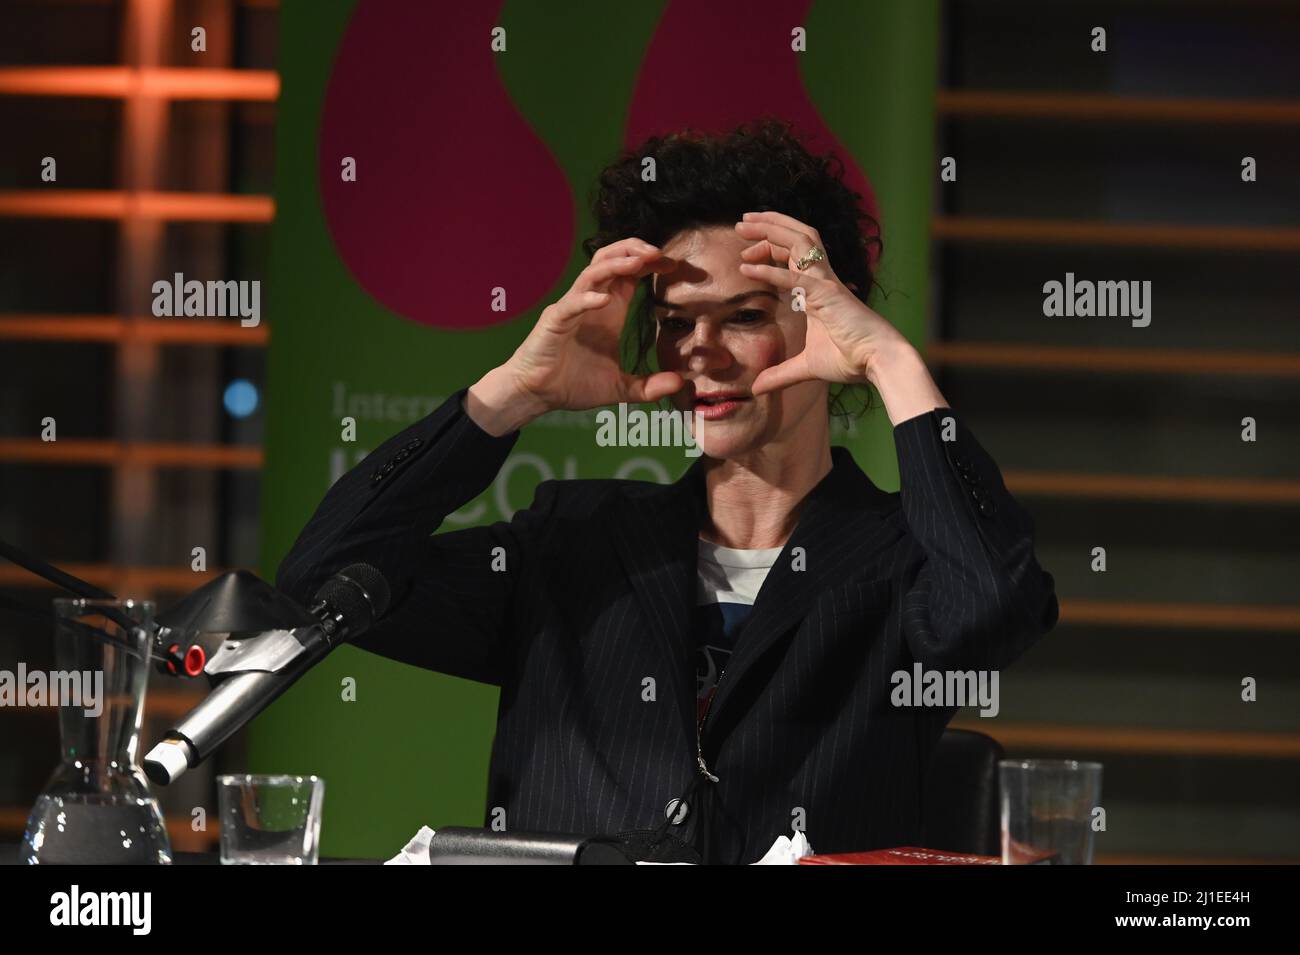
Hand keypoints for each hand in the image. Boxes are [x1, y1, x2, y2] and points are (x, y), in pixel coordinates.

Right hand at [503, 237, 682, 412]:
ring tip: (638, 262)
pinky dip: (587, 300)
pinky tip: (604, 301)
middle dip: (634, 250)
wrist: (538, 395)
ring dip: (615, 264)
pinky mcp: (554, 322)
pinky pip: (571, 304)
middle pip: (611, 259)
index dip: (650, 264)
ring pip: (592, 273)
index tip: (674, 264)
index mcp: (610, 309)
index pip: (631, 274)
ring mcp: (571, 308)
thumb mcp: (620, 388)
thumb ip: (649, 386)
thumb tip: (680, 384)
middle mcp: (592, 302)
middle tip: (659, 253)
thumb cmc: (574, 384)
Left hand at [734, 211, 909, 394]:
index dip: (769, 247)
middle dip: (768, 225)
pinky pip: (795, 279)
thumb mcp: (807, 366)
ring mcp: (826, 284)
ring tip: (744, 226)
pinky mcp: (827, 296)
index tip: (745, 254)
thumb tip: (757, 387)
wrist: (879, 363)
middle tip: (741, 223)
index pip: (793, 255)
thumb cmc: (851, 360)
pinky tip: (746, 268)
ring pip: (799, 242)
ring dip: (770, 231)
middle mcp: (823, 279)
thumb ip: (781, 374)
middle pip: (796, 238)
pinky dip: (769, 272)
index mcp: (819, 289)